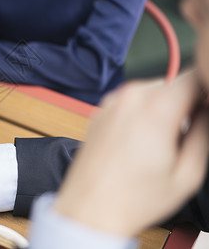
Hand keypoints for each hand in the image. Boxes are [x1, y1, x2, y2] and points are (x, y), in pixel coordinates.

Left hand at [55, 71, 208, 236]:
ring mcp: (111, 103)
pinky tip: (138, 143)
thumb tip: (205, 112)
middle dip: (184, 103)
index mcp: (155, 108)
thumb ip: (203, 132)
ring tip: (158, 144)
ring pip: (150, 93)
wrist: (89, 209)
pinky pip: (130, 103)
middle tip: (184, 136)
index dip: (206, 91)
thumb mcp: (188, 172)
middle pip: (172, 84)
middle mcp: (129, 98)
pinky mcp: (100, 111)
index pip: (195, 76)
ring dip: (162, 109)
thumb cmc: (133, 198)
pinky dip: (140, 114)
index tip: (206, 108)